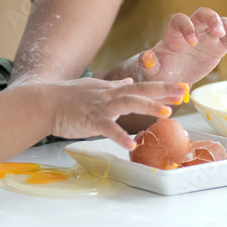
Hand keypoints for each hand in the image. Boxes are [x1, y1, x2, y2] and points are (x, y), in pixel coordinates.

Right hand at [43, 77, 185, 148]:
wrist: (43, 102)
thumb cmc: (68, 97)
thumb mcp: (95, 87)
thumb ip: (114, 85)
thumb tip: (129, 81)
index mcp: (112, 89)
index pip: (141, 86)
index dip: (162, 87)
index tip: (182, 87)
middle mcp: (109, 94)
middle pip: (140, 90)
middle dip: (163, 91)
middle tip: (182, 93)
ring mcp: (100, 106)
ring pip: (127, 103)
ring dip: (147, 106)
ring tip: (166, 113)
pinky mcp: (89, 120)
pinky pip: (106, 128)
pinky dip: (118, 136)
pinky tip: (131, 145)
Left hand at [137, 7, 226, 84]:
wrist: (173, 78)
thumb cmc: (162, 72)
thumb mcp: (153, 72)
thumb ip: (149, 64)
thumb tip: (147, 57)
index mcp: (175, 34)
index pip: (180, 20)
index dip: (187, 27)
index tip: (192, 43)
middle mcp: (193, 30)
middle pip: (204, 14)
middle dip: (213, 20)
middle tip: (219, 32)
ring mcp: (208, 36)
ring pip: (224, 24)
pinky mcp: (220, 45)